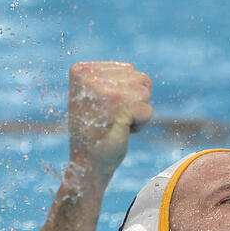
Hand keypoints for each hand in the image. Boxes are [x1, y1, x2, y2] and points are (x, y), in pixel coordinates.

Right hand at [67, 62, 152, 178]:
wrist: (87, 161)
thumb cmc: (94, 129)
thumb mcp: (92, 95)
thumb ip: (107, 78)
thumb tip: (135, 73)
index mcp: (82, 70)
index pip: (129, 69)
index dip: (125, 91)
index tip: (105, 107)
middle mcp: (91, 77)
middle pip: (141, 79)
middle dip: (134, 101)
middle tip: (111, 117)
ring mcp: (106, 93)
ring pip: (146, 93)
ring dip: (137, 111)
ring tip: (116, 122)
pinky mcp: (121, 109)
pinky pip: (147, 111)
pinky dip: (140, 124)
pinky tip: (121, 131)